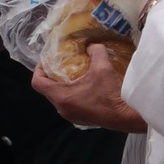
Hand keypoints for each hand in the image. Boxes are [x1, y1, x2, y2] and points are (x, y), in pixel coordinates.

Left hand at [30, 44, 145, 131]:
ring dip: (60, 86)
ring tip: (70, 74)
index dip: (38, 69)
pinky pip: (68, 105)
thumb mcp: (103, 68)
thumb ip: (96, 51)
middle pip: (47, 90)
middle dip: (50, 77)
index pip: (37, 83)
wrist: (126, 116)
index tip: (46, 61)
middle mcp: (62, 108)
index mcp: (62, 96)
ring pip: (57, 98)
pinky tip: (82, 86)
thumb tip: (92, 44)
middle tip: (59, 65)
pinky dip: (70, 95)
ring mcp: (71, 116)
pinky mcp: (80, 119)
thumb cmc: (111, 94)